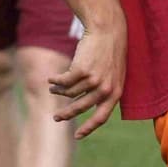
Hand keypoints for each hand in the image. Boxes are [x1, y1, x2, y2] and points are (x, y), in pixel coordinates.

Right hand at [51, 21, 125, 135]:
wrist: (108, 30)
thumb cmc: (109, 52)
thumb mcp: (113, 74)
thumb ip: (104, 91)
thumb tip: (84, 106)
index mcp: (115, 93)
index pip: (102, 117)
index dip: (89, 128)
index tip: (78, 136)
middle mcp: (105, 89)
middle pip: (80, 108)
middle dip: (66, 114)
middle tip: (56, 117)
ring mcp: (93, 80)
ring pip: (69, 93)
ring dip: (59, 91)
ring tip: (53, 87)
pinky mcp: (81, 70)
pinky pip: (63, 81)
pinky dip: (55, 81)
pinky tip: (51, 79)